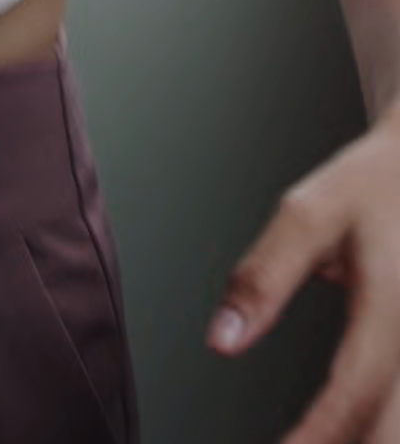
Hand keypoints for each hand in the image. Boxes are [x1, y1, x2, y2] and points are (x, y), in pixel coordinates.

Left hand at [207, 118, 399, 441]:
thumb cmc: (371, 186)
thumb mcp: (307, 214)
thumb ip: (263, 279)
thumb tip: (222, 339)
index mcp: (393, 302)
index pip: (356, 392)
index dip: (317, 436)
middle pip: (394, 429)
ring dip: (370, 439)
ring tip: (317, 439)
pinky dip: (382, 425)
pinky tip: (351, 431)